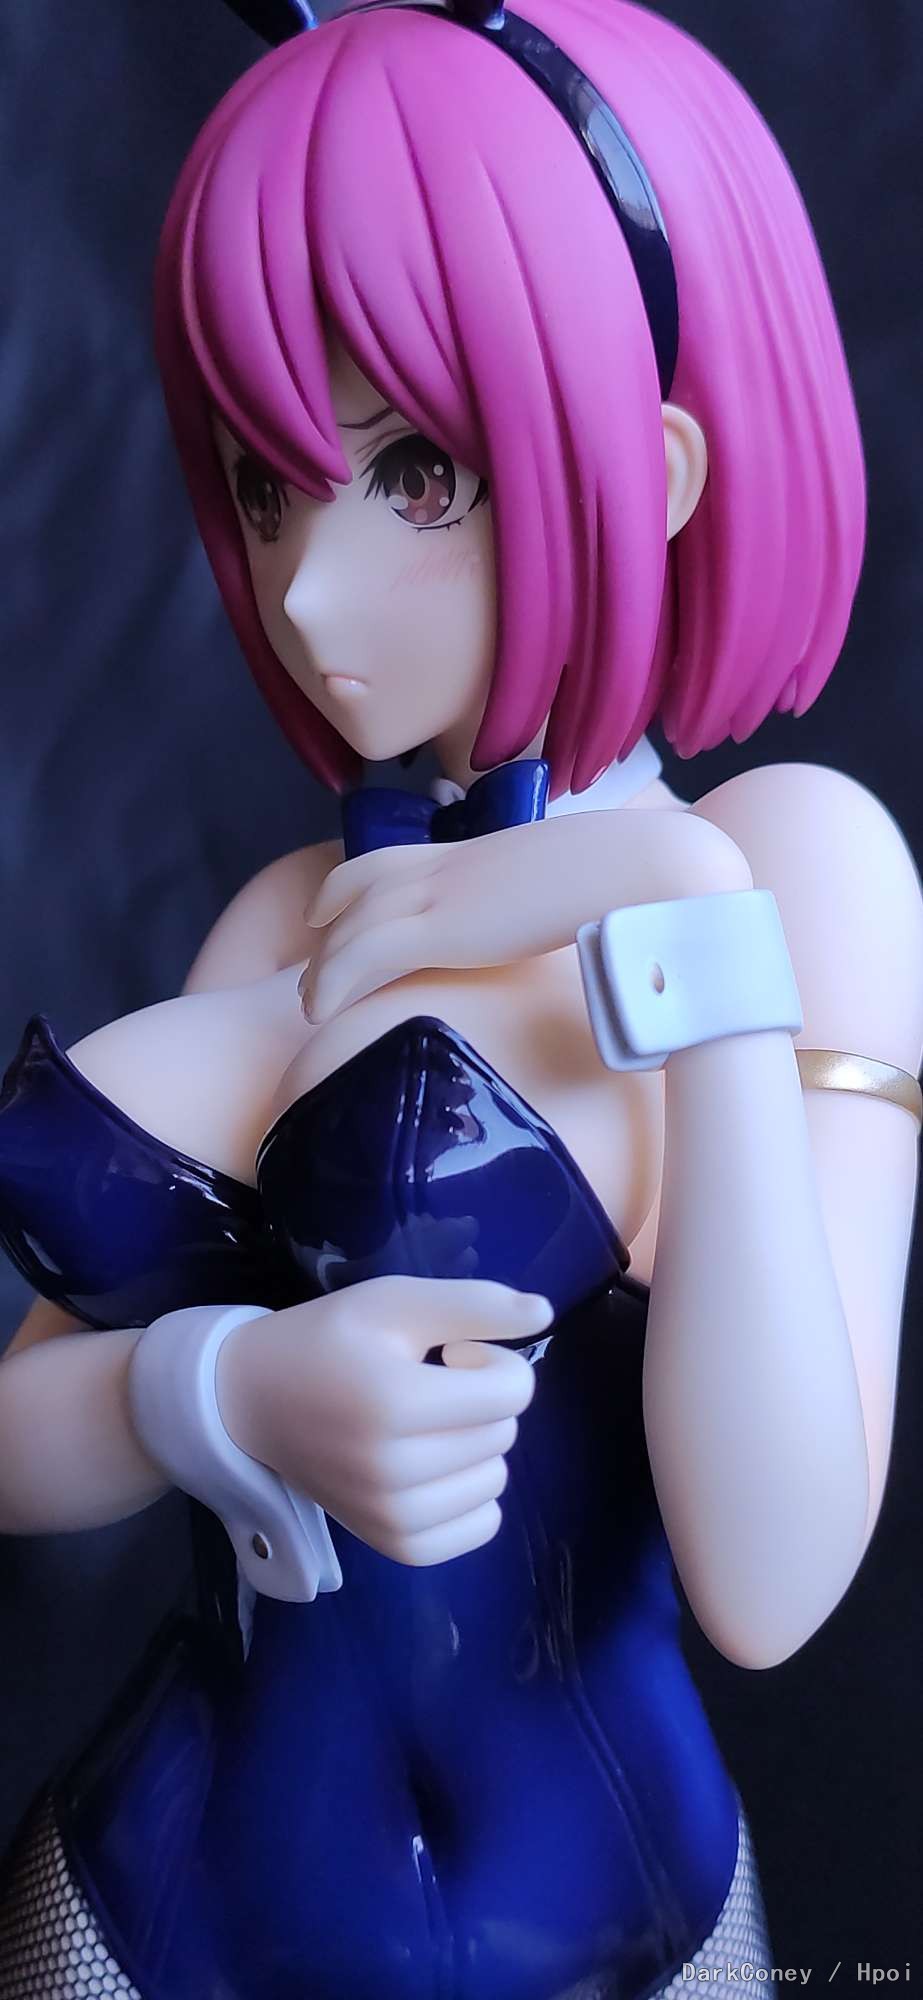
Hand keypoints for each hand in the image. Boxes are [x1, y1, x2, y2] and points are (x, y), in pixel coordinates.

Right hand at [216, 1277, 548, 1565]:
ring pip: (496, 1479)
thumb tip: (545, 1312)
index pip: (513, 1392)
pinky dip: (473, 1496)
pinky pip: (480, 1528)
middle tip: (428, 1384)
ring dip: (476, 1445)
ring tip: (425, 1424)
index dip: (492, 1360)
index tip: (450, 1352)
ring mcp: (391, 1516)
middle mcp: (393, 1470)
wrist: (252, 1400)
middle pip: (504, 1433)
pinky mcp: (392, 1545)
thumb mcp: (394, 1301)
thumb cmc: (327, 1341)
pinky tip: (438, 1467)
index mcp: (394, 1402)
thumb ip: (474, 1303)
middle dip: (481, 1400)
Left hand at [299, 810, 751, 1022]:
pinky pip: (365, 954)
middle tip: (314, 953)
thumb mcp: (578, 882)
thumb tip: (577, 924)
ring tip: (311, 999)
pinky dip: (332, 980)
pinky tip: (318, 1011)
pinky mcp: (445, 929)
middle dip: (330, 916)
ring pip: (352, 921)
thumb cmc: (635, 877)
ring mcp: (443, 894)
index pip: (400, 858)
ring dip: (325, 961)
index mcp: (481, 854)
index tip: (344, 910)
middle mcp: (451, 866)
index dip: (363, 884)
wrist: (647, 871)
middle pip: (361, 880)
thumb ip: (553, 898)